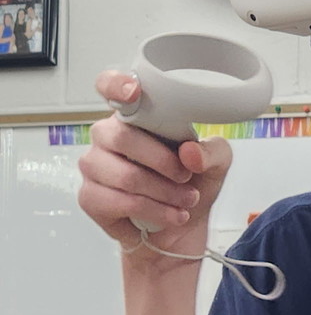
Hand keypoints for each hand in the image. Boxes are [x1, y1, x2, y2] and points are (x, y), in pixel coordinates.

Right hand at [77, 71, 231, 257]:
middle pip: (123, 138)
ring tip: (185, 201)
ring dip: (164, 193)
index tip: (133, 91)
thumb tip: (189, 153)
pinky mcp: (90, 197)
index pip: (110, 87)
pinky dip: (154, 211)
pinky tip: (171, 215)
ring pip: (126, 176)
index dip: (116, 84)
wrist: (179, 230)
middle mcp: (107, 136)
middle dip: (164, 163)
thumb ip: (211, 152)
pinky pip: (119, 202)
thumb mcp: (215, 165)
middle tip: (186, 178)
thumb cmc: (189, 186)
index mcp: (134, 117)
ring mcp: (94, 166)